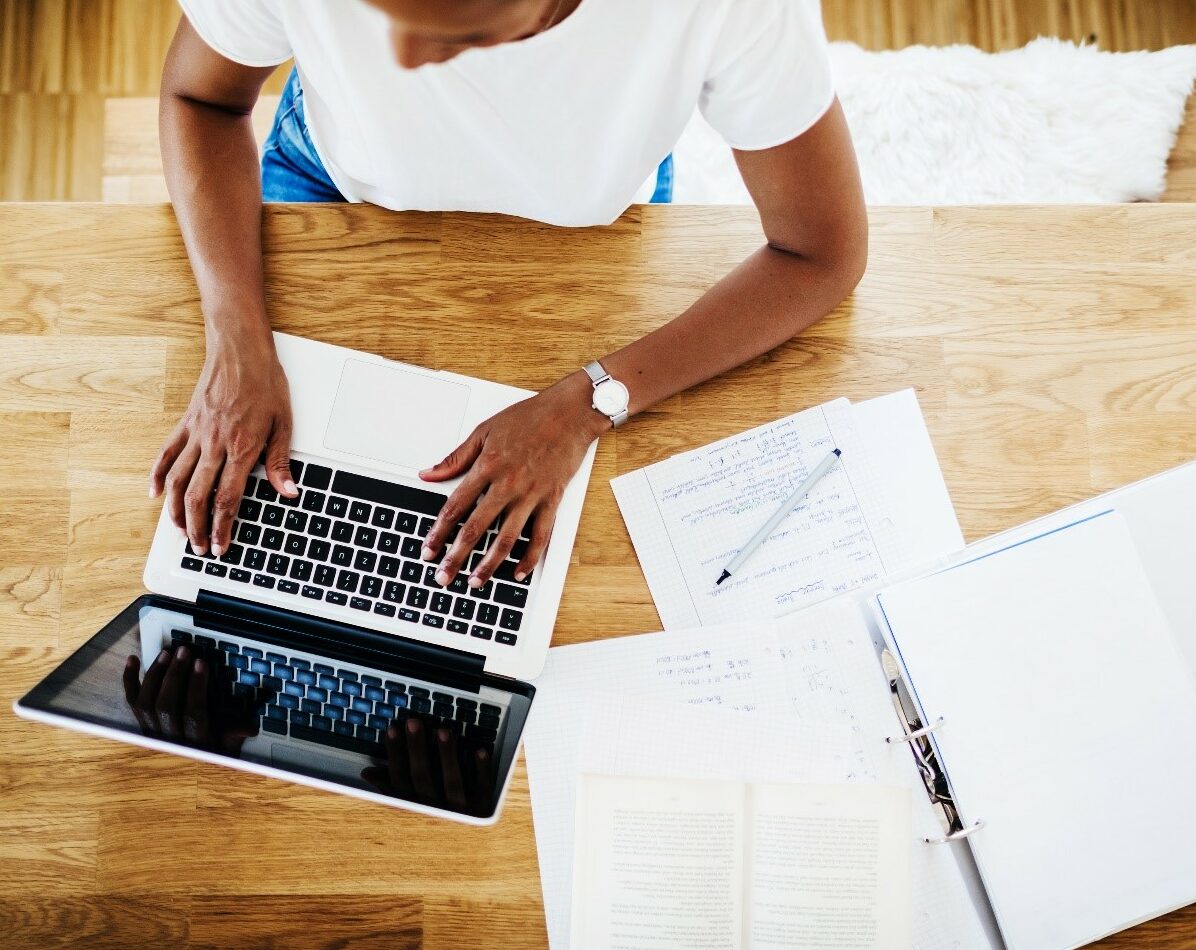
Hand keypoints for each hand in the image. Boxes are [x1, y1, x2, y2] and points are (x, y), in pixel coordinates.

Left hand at [123, 644, 258, 754]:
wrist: (182, 781)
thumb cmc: (210, 758)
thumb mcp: (229, 751)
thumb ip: (235, 737)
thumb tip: (249, 728)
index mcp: (194, 743)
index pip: (193, 712)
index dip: (196, 686)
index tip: (201, 663)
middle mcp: (169, 739)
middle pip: (166, 705)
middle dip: (174, 675)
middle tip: (183, 651)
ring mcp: (152, 732)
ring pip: (146, 703)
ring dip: (155, 675)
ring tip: (166, 653)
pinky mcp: (141, 725)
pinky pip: (132, 702)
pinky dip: (130, 680)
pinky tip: (133, 660)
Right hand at [149, 338, 295, 556]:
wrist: (240, 349)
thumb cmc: (265, 382)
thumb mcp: (284, 423)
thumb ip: (280, 461)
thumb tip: (288, 491)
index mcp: (242, 447)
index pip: (228, 498)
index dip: (223, 527)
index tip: (221, 546)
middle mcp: (215, 444)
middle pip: (198, 495)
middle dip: (197, 528)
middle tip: (199, 548)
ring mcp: (196, 434)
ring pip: (176, 480)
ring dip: (175, 510)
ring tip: (179, 531)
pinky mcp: (185, 423)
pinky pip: (166, 453)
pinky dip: (156, 475)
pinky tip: (154, 494)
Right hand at [361, 716, 496, 815]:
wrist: (466, 854)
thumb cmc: (432, 824)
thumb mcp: (409, 808)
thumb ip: (391, 790)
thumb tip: (367, 772)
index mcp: (414, 810)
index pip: (399, 780)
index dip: (395, 754)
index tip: (393, 728)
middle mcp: (434, 813)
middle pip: (422, 778)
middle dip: (417, 748)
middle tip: (414, 721)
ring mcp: (460, 812)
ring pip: (451, 782)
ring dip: (447, 755)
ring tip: (443, 729)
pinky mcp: (483, 810)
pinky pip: (482, 788)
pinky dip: (482, 769)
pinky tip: (480, 749)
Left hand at [418, 372, 606, 587]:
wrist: (569, 413)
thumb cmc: (528, 418)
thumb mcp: (484, 431)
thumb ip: (455, 457)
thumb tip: (428, 474)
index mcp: (487, 466)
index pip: (455, 507)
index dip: (439, 532)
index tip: (429, 550)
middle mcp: (507, 484)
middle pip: (476, 528)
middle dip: (457, 557)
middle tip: (443, 577)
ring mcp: (531, 494)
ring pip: (507, 538)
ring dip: (490, 564)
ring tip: (476, 582)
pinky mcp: (552, 499)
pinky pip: (540, 535)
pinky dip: (530, 557)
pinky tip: (518, 572)